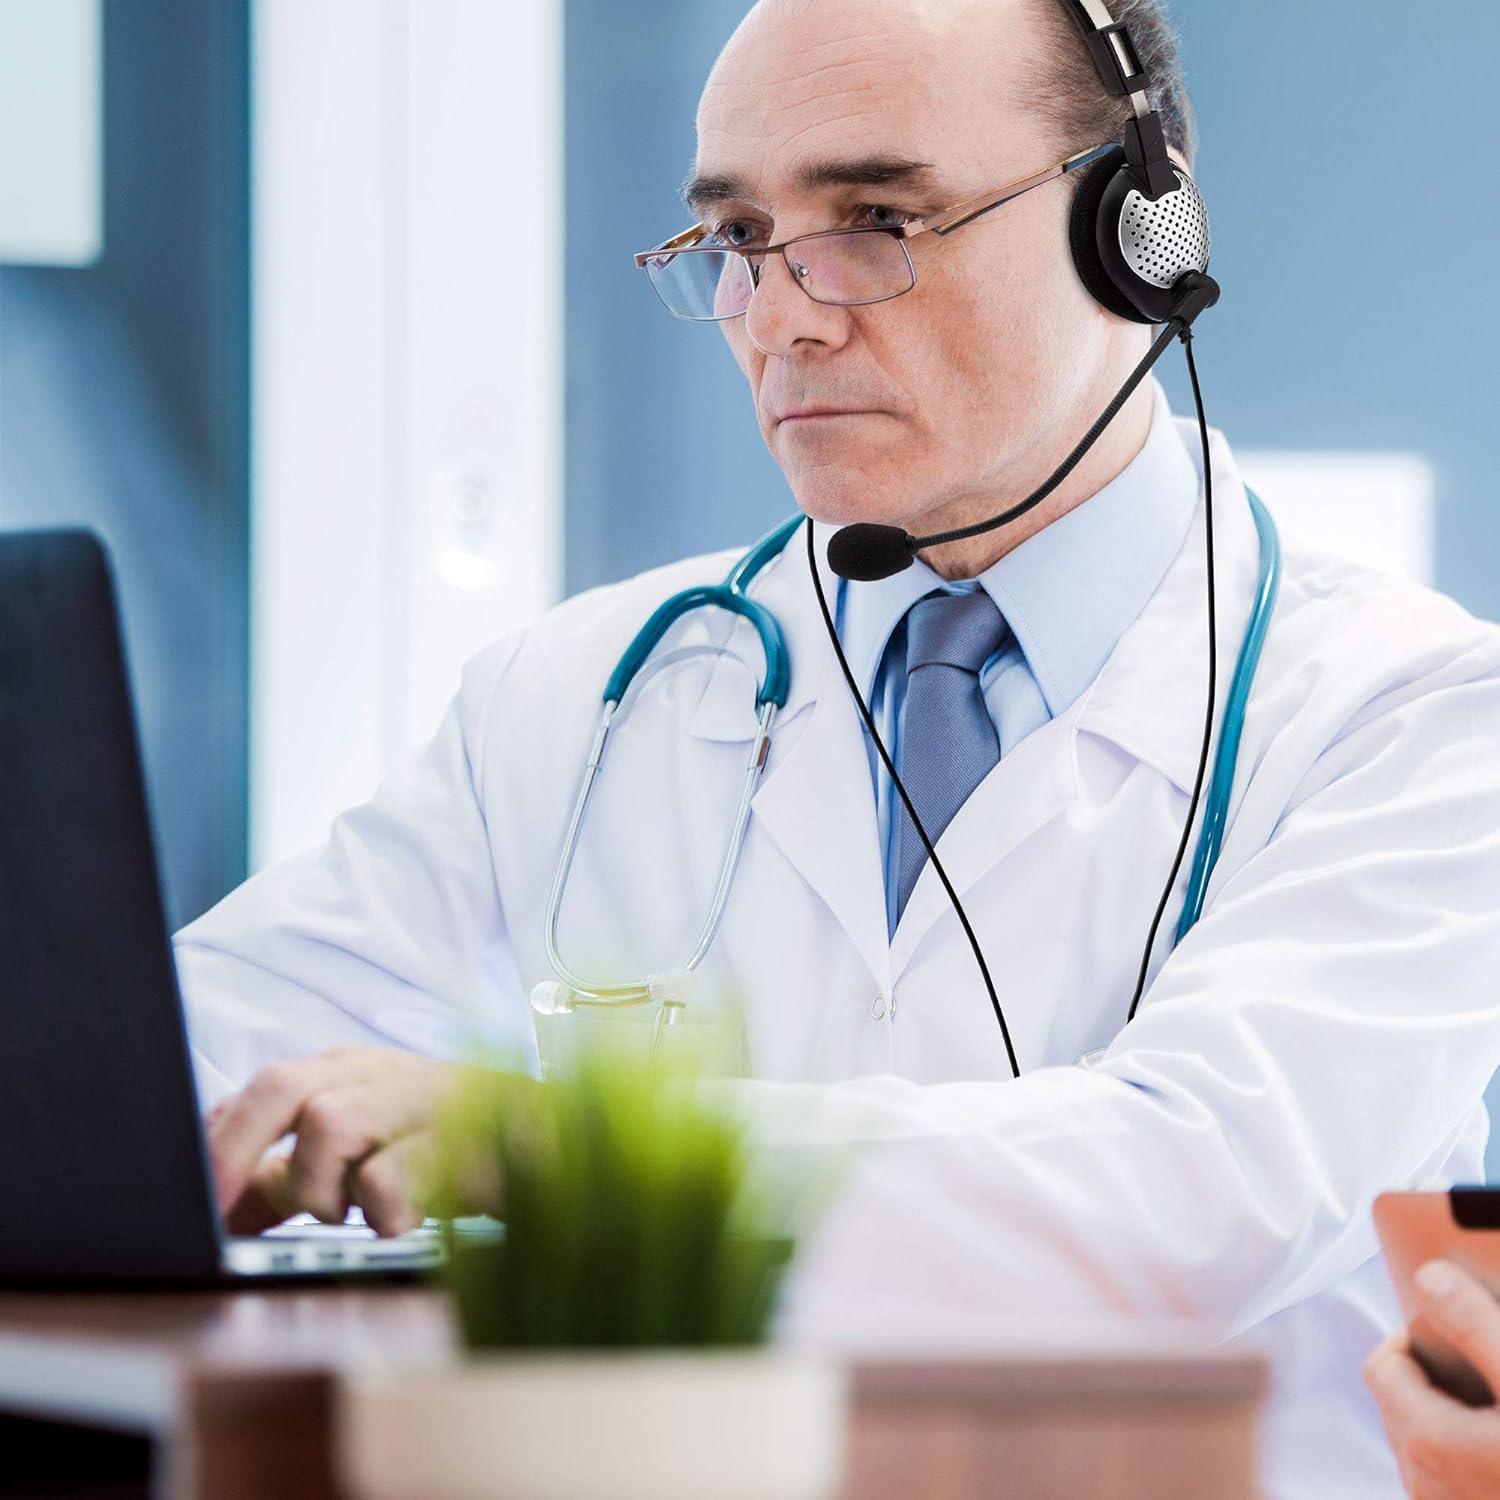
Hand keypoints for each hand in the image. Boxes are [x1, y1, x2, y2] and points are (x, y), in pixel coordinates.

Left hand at [207, 1046, 461, 1235]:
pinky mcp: (463, 1139)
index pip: (257, 1090)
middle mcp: (376, 1074)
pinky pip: (392, 1176)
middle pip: (282, 1085)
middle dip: (239, 1148)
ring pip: (330, 1122)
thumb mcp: (361, 1153)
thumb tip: (220, 1205)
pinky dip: (383, 1210)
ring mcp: (419, 1100)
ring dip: (324, 1187)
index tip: (192, 1200)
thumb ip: (291, 1176)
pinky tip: (406, 1217)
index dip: (214, 1143)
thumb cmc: (445, 1140)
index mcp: (345, 1071)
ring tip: (354, 1210)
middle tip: (219, 1207)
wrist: (551, 1133)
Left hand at [1365, 1259, 1499, 1498]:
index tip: (1456, 1331)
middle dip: (1434, 1375)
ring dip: (1454, 1414)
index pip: (1383, 1365)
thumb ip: (1475, 1326)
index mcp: (1425, 1439)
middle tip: (1486, 1361)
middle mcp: (1423, 1480)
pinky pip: (1451, 1475)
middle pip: (1400, 1403)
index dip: (1415, 1338)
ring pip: (1425, 1441)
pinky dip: (1470, 1451)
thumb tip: (1430, 1278)